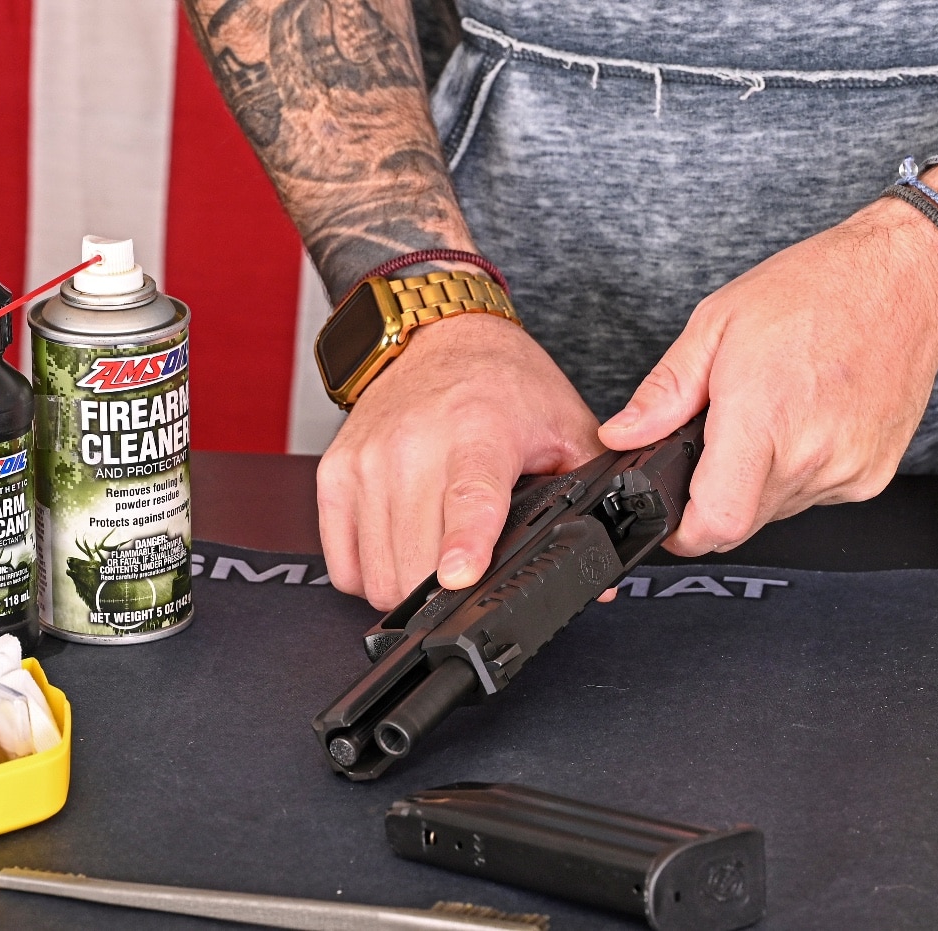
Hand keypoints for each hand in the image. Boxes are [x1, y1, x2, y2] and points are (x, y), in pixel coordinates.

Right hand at [317, 313, 603, 609]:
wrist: (439, 335)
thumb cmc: (505, 383)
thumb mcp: (565, 428)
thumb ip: (588, 496)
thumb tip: (602, 580)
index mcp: (480, 432)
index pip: (469, 497)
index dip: (465, 544)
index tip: (460, 577)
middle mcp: (414, 444)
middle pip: (416, 558)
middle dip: (444, 594)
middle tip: (470, 580)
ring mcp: (367, 460)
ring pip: (377, 573)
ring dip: (407, 589)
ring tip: (435, 563)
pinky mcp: (335, 472)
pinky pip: (342, 562)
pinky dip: (369, 574)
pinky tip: (400, 552)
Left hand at [599, 195, 937, 555]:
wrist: (906, 281)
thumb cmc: (817, 289)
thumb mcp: (716, 324)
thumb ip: (665, 393)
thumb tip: (622, 435)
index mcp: (763, 419)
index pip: (717, 523)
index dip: (685, 533)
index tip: (671, 518)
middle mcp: (810, 455)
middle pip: (741, 521)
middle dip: (716, 494)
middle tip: (722, 440)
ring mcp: (848, 470)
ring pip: (777, 510)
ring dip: (758, 482)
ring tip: (771, 416)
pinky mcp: (873, 475)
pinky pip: (816, 495)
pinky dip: (798, 472)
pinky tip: (805, 423)